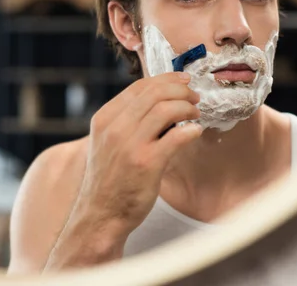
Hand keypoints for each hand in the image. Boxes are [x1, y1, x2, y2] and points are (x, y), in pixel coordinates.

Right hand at [45, 72, 201, 268]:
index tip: (182, 82)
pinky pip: (177, 137)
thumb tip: (160, 100)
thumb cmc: (110, 178)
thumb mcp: (107, 142)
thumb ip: (126, 121)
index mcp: (105, 118)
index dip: (165, 80)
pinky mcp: (147, 163)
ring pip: (166, 109)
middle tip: (194, 97)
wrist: (100, 215)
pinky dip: (191, 130)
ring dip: (187, 108)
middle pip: (155, 93)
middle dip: (181, 90)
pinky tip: (196, 132)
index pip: (139, 87)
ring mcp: (130, 145)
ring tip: (196, 114)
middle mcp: (115, 128)